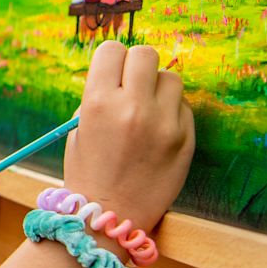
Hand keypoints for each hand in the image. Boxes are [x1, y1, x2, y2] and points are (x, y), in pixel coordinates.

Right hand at [63, 41, 193, 233]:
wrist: (111, 218)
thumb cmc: (89, 171)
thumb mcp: (80, 127)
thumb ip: (100, 94)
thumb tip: (125, 72)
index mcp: (98, 102)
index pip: (111, 49)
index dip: (112, 59)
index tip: (113, 71)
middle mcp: (131, 107)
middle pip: (145, 54)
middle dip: (138, 65)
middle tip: (134, 84)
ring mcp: (163, 123)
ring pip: (171, 77)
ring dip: (159, 87)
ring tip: (149, 109)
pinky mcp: (185, 139)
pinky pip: (183, 106)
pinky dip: (172, 113)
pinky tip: (159, 132)